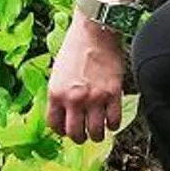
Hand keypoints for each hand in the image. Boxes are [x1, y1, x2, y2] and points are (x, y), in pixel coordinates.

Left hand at [49, 18, 127, 143]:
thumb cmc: (75, 48)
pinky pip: (115, 121)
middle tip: (83, 134)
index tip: (66, 129)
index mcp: (55, 93)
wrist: (94, 32)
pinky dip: (113, 125)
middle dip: (79, 138)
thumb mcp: (57, 73)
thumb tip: (63, 111)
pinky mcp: (113, 94)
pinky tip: (111, 120)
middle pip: (76, 134)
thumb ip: (59, 93)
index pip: (54, 125)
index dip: (61, 130)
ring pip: (96, 132)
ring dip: (97, 135)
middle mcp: (74, 99)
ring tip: (98, 130)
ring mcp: (95, 98)